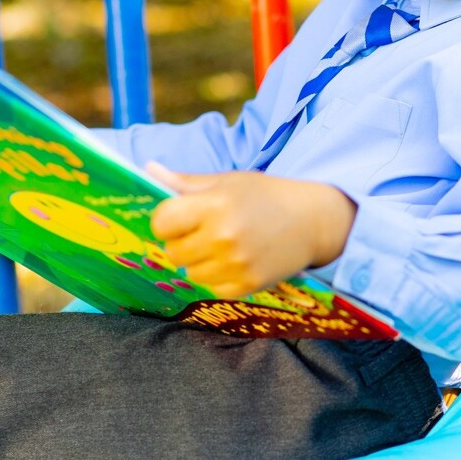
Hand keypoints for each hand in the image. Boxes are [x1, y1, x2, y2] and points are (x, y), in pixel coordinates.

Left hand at [147, 165, 357, 298]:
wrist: (313, 220)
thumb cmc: (265, 196)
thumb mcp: (227, 182)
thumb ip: (185, 182)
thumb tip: (148, 171)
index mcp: (215, 205)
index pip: (162, 222)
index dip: (167, 220)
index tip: (180, 217)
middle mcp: (224, 237)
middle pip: (173, 252)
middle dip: (182, 242)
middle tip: (204, 231)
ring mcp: (236, 265)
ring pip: (191, 273)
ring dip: (200, 262)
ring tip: (223, 245)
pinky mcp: (248, 285)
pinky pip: (212, 288)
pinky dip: (218, 277)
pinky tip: (236, 260)